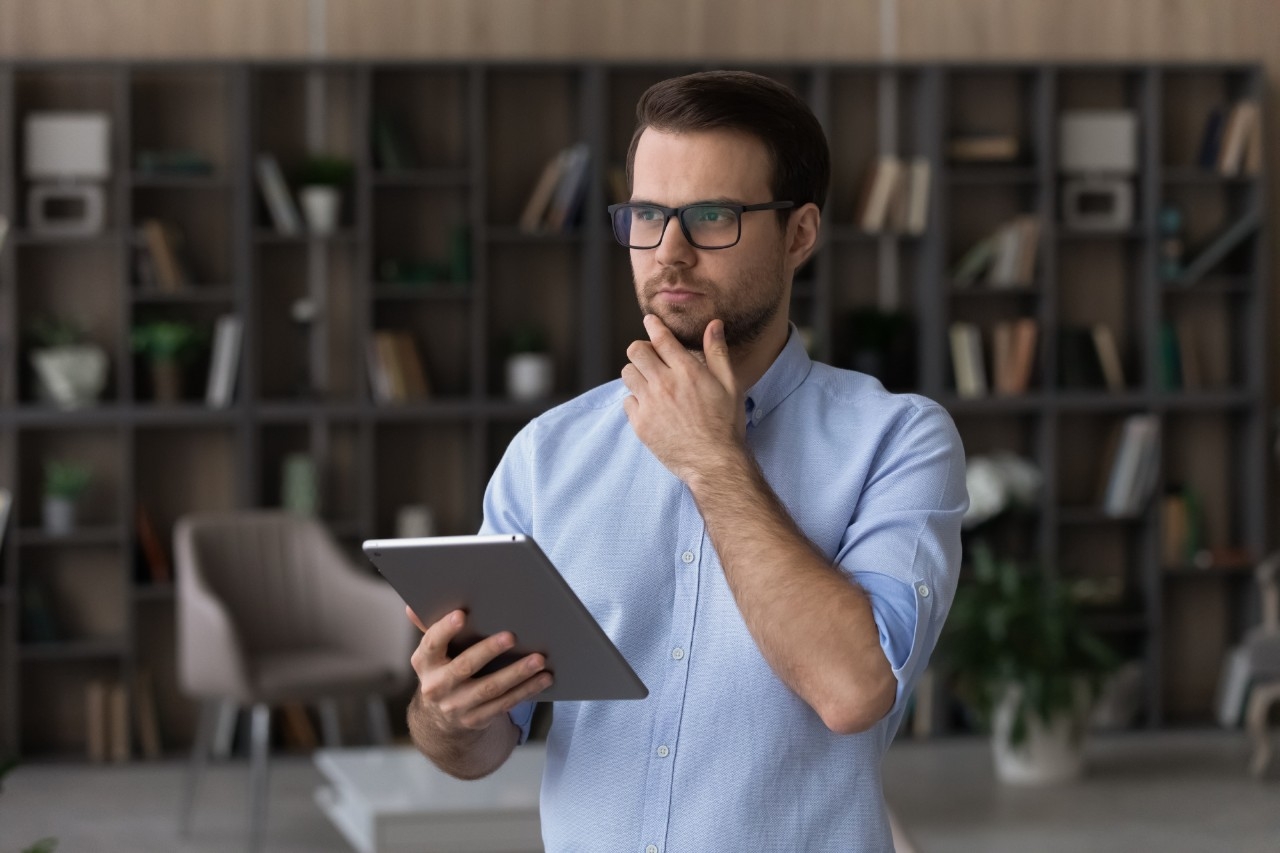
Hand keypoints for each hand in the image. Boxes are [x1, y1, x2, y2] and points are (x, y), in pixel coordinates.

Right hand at [407, 607, 552, 734]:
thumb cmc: (443, 669)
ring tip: (539, 659)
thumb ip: (431, 628)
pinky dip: (526, 690)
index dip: (445, 629)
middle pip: (464, 667)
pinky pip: (505, 704)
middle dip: (488, 650)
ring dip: (517, 673)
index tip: (462, 614)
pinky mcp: (476, 719)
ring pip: (490, 688)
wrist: (441, 719)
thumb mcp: (433, 652)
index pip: (432, 643)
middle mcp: (436, 686)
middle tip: (511, 636)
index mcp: (424, 663)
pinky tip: (543, 678)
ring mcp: (456, 706)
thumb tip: (412, 606)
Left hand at [621, 314, 747, 484]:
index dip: (653, 325)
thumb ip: (717, 353)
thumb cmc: (727, 424)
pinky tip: (650, 405)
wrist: (714, 462)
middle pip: (636, 351)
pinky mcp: (640, 424)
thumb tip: (714, 325)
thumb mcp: (730, 385)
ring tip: (649, 381)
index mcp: (687, 371)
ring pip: (627, 373)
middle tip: (650, 356)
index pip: (661, 338)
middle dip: (642, 349)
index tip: (650, 321)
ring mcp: (650, 404)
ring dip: (637, 372)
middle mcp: (665, 384)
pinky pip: (627, 400)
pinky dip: (635, 399)